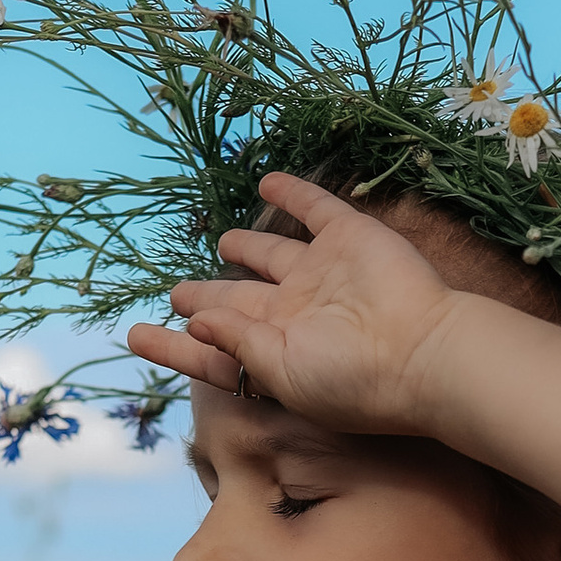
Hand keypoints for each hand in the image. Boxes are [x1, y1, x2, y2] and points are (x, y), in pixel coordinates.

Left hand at [126, 172, 468, 436]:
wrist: (424, 350)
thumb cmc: (351, 378)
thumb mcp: (282, 372)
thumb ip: (237, 344)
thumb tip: (195, 323)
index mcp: (273, 352)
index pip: (212, 349)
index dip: (175, 345)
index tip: (136, 336)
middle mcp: (294, 313)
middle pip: (237, 303)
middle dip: (207, 299)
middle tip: (177, 292)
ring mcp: (322, 273)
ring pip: (272, 255)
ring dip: (245, 247)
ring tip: (222, 241)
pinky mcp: (350, 238)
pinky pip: (314, 209)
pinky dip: (291, 193)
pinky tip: (266, 182)